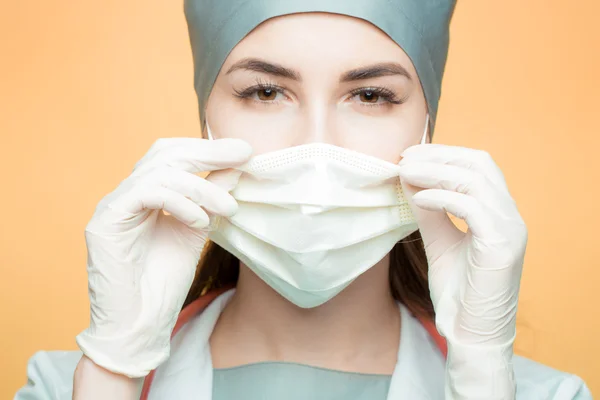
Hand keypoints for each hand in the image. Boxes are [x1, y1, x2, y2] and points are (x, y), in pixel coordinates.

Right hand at [76, 137, 251, 377]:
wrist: (139, 325)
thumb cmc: (164, 283)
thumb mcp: (198, 229)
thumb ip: (213, 198)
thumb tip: (238, 167)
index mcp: (147, 194)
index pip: (175, 156)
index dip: (208, 149)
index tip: (245, 150)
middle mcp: (128, 194)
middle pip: (166, 153)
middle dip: (207, 152)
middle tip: (243, 153)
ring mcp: (113, 205)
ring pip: (160, 171)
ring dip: (202, 186)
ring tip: (228, 208)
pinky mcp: (105, 220)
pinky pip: (147, 193)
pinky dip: (180, 202)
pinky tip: (201, 221)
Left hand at [398, 144, 527, 398]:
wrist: (470, 334)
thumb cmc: (458, 292)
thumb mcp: (439, 241)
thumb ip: (429, 212)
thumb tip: (409, 179)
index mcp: (498, 212)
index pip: (477, 164)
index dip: (444, 154)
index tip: (409, 155)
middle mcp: (510, 216)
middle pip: (480, 163)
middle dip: (439, 156)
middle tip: (404, 159)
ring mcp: (510, 230)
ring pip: (476, 180)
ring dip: (436, 171)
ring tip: (406, 173)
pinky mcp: (502, 247)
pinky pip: (472, 208)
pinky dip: (443, 198)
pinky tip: (418, 199)